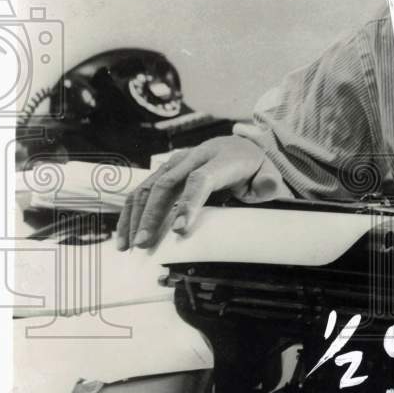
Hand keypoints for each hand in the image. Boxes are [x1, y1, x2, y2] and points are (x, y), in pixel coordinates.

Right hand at [116, 136, 274, 249]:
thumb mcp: (267, 175)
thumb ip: (268, 183)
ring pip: (149, 186)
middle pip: (167, 184)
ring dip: (136, 216)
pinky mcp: (166, 170)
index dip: (189, 203)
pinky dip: (131, 211)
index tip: (179, 229)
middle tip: (145, 244)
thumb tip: (266, 187)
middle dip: (153, 215)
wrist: (239, 148)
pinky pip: (142, 189)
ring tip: (130, 244)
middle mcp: (195, 156)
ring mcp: (177, 162)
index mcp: (222, 159)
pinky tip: (125, 234)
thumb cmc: (253, 168)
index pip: (201, 179)